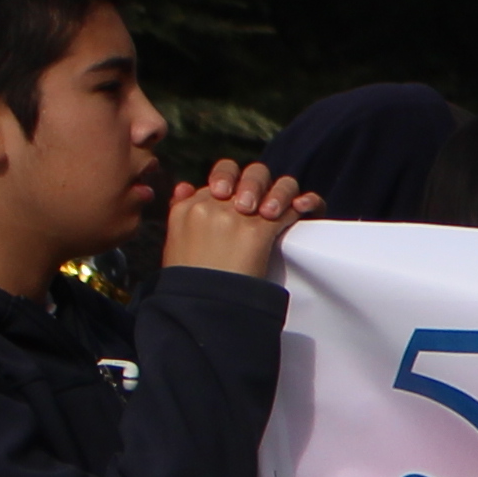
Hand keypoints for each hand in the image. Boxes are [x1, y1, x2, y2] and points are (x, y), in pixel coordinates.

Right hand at [160, 159, 321, 281]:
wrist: (201, 305)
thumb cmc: (188, 282)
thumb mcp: (174, 244)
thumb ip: (180, 212)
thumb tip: (185, 186)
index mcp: (186, 207)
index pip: (218, 180)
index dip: (235, 185)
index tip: (244, 205)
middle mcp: (209, 204)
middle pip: (239, 172)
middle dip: (255, 181)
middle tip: (256, 207)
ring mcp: (234, 215)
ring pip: (267, 184)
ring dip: (280, 191)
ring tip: (274, 211)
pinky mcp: (257, 229)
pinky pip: (286, 209)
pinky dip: (299, 208)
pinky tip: (303, 211)